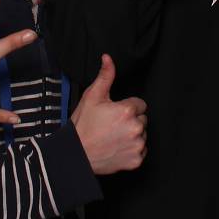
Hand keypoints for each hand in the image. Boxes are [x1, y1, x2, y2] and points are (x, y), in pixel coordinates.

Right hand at [71, 54, 146, 174]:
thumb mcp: (92, 97)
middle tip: (113, 125)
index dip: (127, 107)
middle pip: (142, 119)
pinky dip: (132, 149)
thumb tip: (108, 58)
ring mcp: (137, 145)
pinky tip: (117, 147)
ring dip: (132, 135)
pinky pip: (141, 150)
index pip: (140, 104)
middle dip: (131, 120)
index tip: (115, 113)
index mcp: (127, 111)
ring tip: (114, 137)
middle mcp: (136, 128)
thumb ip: (105, 76)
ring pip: (142, 134)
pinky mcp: (136, 160)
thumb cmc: (83, 125)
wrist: (76, 154)